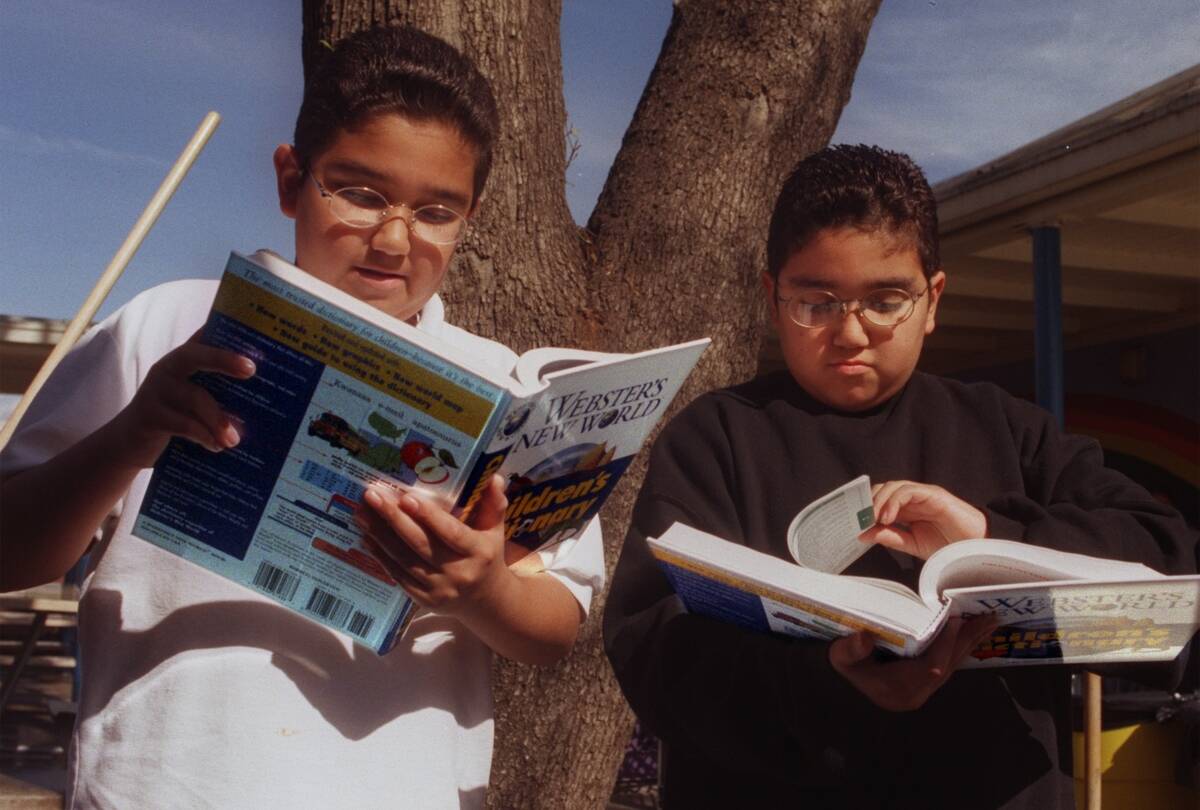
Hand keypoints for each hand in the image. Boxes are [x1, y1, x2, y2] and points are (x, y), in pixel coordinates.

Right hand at [110, 331, 255, 468]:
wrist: (129, 442)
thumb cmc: (174, 416)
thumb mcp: (195, 399)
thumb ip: (220, 390)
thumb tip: (265, 396)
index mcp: (183, 360)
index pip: (204, 336)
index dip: (224, 327)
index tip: (252, 331)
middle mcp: (167, 368)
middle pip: (194, 355)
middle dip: (224, 359)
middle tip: (251, 369)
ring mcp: (155, 390)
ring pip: (194, 398)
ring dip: (219, 419)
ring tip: (235, 439)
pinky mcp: (149, 415)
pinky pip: (183, 424)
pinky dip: (204, 435)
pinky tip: (217, 446)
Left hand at [356, 474, 511, 615]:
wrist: (485, 599)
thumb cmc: (487, 554)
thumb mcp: (495, 529)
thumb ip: (494, 502)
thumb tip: (494, 477)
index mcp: (479, 552)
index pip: (451, 533)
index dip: (428, 516)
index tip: (405, 497)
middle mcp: (459, 573)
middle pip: (420, 544)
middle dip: (393, 519)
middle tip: (372, 496)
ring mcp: (439, 589)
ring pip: (404, 560)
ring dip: (379, 535)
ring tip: (361, 512)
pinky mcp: (424, 600)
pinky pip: (398, 575)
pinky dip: (380, 556)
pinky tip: (367, 537)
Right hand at [828, 614, 997, 710]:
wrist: (843, 676)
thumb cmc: (845, 663)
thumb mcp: (841, 656)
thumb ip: (850, 649)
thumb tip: (863, 637)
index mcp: (898, 690)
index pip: (930, 668)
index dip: (945, 645)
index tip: (954, 620)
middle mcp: (916, 694)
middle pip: (948, 666)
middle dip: (967, 641)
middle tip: (987, 618)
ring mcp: (922, 690)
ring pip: (952, 665)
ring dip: (970, 642)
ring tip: (989, 622)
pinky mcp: (925, 683)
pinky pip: (948, 664)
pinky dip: (962, 647)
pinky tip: (974, 633)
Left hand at [859, 480, 986, 559]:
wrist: (975, 548)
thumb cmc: (947, 545)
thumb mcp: (912, 544)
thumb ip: (890, 537)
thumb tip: (864, 533)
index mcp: (906, 509)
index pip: (879, 500)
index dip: (865, 508)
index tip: (853, 522)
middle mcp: (912, 499)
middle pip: (882, 490)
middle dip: (868, 503)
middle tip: (859, 520)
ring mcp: (923, 494)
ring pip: (893, 487)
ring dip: (878, 502)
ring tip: (873, 519)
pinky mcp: (933, 494)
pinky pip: (908, 490)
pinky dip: (894, 501)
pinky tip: (888, 517)